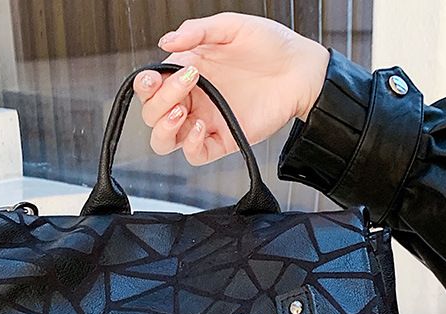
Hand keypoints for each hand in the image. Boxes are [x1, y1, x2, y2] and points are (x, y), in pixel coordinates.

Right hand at [133, 12, 328, 164]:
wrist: (300, 69)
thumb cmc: (271, 45)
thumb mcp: (230, 27)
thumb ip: (196, 32)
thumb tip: (165, 41)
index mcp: (187, 72)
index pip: (150, 87)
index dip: (144, 86)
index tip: (153, 77)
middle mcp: (192, 100)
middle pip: (152, 115)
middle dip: (158, 101)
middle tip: (187, 80)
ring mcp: (206, 121)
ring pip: (165, 141)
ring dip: (164, 128)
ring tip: (181, 111)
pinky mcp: (223, 140)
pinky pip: (195, 154)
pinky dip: (192, 144)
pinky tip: (203, 126)